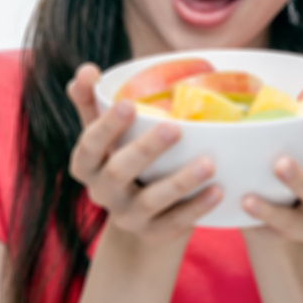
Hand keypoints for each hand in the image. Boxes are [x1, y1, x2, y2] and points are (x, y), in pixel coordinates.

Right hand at [66, 63, 220, 242]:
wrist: (139, 213)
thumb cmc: (121, 155)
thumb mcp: (104, 132)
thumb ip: (93, 101)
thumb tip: (85, 69)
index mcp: (87, 165)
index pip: (89, 145)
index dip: (107, 126)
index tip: (129, 103)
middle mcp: (102, 193)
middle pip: (119, 172)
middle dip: (146, 149)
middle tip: (175, 127)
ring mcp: (128, 217)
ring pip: (152, 200)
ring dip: (180, 181)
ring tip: (208, 163)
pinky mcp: (154, 233)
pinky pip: (175, 223)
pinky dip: (197, 207)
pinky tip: (218, 190)